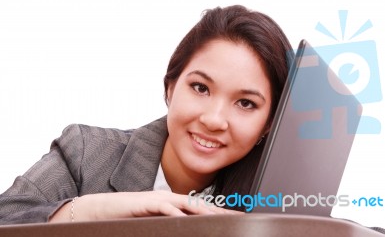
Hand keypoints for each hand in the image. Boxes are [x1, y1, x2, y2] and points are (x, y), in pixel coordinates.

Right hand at [50, 191, 239, 222]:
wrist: (104, 208)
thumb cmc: (131, 216)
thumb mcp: (155, 222)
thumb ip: (171, 224)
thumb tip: (186, 229)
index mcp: (174, 203)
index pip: (200, 208)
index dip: (219, 213)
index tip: (236, 218)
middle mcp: (170, 198)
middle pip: (200, 204)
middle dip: (220, 211)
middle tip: (238, 217)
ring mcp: (159, 199)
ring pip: (186, 203)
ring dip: (204, 210)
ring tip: (220, 217)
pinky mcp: (147, 203)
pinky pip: (164, 207)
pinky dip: (175, 212)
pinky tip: (185, 218)